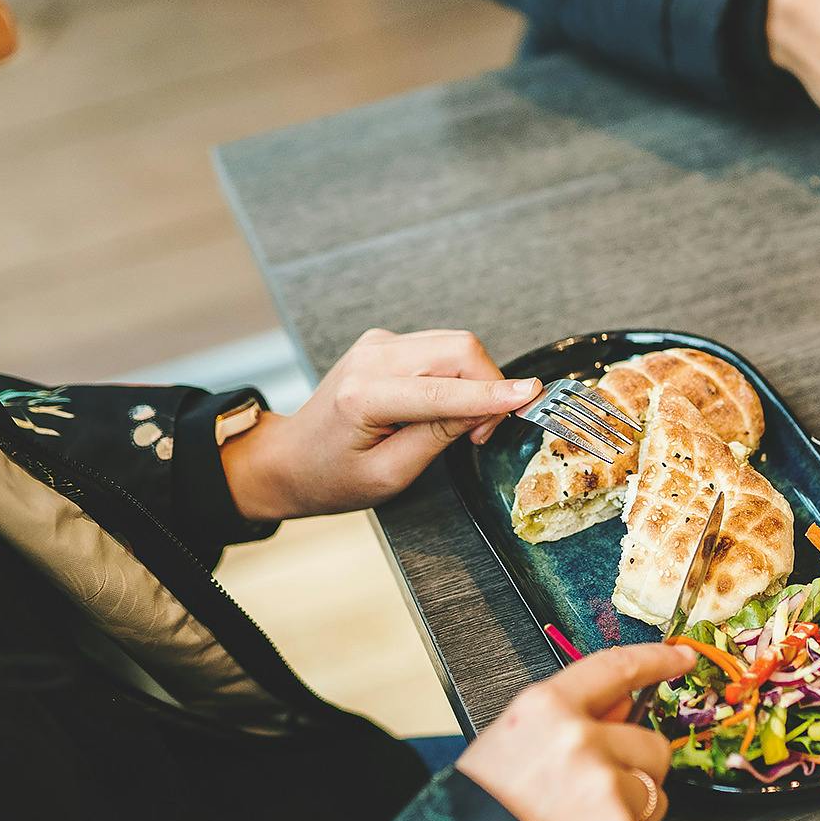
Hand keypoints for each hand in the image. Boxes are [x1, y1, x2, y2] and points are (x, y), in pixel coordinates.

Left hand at [221, 328, 540, 520]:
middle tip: (483, 434)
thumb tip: (487, 410)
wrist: (289, 459)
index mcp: (364, 396)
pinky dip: (459, 375)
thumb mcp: (389, 475)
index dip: (492, 394)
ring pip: (455, 344)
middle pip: (458, 350)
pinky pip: (441, 348)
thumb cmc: (331, 477)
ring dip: (476, 382)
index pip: (444, 390)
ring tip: (464, 426)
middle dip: (489, 387)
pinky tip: (445, 406)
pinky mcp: (386, 343)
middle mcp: (372, 358)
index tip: (530, 395)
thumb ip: (438, 436)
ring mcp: (379, 344)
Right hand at [458, 644, 696, 820]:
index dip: (657, 662)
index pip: (617, 668)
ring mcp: (602, 787)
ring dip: (630, 813)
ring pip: (654, 794)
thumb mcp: (513, 743)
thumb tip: (623, 702)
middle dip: (636, 770)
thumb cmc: (482, 809)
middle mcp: (579, 739)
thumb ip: (570, 719)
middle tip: (594, 796)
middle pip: (651, 744)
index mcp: (546, 708)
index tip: (682, 658)